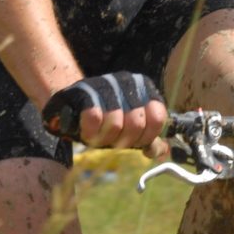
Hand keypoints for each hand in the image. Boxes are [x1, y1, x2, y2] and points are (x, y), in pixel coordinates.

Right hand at [42, 72, 168, 156]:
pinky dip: (90, 132)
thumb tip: (163, 152)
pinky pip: (94, 119)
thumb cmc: (105, 119)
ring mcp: (106, 84)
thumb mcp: (130, 129)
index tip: (136, 142)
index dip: (147, 137)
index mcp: (145, 88)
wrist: (70, 105)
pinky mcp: (84, 91)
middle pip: (136, 124)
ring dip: (105, 139)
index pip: (158, 118)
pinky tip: (87, 131)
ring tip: (98, 135)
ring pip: (115, 124)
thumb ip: (148, 139)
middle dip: (124, 140)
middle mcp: (128, 82)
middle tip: (113, 139)